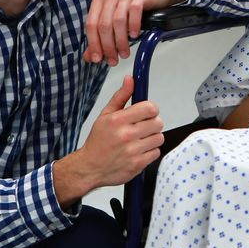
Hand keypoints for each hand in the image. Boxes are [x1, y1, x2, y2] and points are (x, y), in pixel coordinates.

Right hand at [54, 76, 164, 206]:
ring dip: (152, 138)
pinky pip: (156, 152)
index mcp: (118, 120)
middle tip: (143, 127)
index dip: (151, 109)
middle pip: (158, 123)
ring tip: (140, 139)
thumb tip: (131, 80)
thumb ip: (121, 96)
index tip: (147, 112)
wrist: (89, 167)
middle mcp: (126, 135)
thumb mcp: (106, 115)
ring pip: (159, 138)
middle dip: (152, 123)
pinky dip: (150, 151)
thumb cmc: (98, 141)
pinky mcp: (137, 165)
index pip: (150, 108)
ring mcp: (132, 151)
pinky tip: (139, 150)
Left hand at [84, 0, 184, 65]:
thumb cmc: (134, 6)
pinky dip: (133, 26)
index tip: (97, 58)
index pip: (91, 25)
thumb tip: (90, 56)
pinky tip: (134, 35)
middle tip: (113, 60)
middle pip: (104, 25)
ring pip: (118, 21)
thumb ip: (101, 38)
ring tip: (125, 53)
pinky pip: (134, 12)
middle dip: (108, 46)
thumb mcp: (115, 20)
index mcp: (100, 0)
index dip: (93, 44)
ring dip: (121, 41)